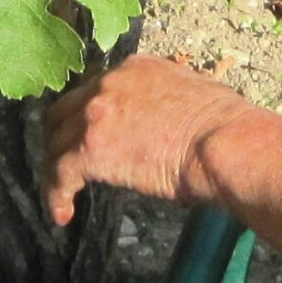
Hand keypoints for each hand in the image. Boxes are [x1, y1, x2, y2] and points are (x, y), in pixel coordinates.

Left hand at [42, 57, 261, 227]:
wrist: (223, 144)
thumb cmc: (225, 127)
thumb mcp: (194, 95)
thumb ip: (169, 102)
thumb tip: (170, 125)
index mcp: (135, 69)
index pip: (96, 90)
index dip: (88, 116)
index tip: (90, 137)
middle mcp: (109, 84)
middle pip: (65, 112)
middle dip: (61, 138)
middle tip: (66, 164)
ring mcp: (95, 114)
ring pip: (57, 143)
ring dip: (56, 170)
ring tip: (62, 196)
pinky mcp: (89, 149)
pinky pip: (60, 173)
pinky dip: (57, 195)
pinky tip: (62, 214)